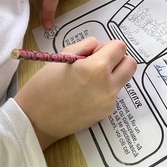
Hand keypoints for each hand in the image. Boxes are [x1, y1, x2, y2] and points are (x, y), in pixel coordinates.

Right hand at [14, 37, 136, 149]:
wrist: (35, 120)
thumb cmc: (44, 84)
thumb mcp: (63, 55)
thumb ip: (86, 46)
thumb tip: (100, 47)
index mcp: (97, 68)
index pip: (120, 47)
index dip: (108, 47)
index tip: (95, 52)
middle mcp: (108, 85)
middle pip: (130, 64)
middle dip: (118, 60)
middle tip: (99, 63)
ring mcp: (109, 102)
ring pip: (123, 80)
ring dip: (113, 75)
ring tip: (89, 80)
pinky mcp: (106, 114)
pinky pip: (113, 94)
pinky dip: (104, 90)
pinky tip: (85, 94)